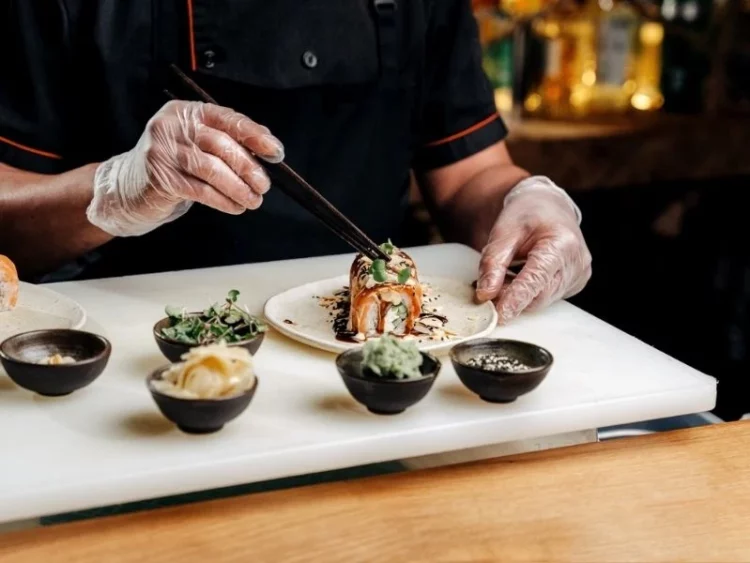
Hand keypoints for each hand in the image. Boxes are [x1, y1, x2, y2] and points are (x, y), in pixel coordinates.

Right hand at [87, 100, 284, 236]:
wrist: (128, 188)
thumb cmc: (173, 166)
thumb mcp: (197, 145)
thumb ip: (226, 142)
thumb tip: (268, 151)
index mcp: (187, 111)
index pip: (228, 118)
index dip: (255, 136)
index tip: (275, 152)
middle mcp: (172, 126)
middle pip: (222, 145)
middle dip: (249, 168)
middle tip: (264, 186)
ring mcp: (163, 151)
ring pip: (212, 170)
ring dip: (239, 188)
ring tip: (253, 200)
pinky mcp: (160, 177)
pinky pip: (200, 190)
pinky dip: (223, 201)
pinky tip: (234, 206)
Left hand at [475, 177, 591, 323]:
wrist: (549, 206)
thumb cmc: (527, 214)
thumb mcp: (503, 231)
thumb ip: (493, 263)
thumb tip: (485, 295)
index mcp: (562, 243)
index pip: (537, 278)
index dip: (517, 298)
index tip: (500, 314)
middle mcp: (576, 262)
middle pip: (540, 295)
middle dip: (512, 299)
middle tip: (487, 292)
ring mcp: (579, 274)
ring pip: (542, 300)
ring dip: (519, 297)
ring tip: (505, 276)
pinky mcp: (575, 283)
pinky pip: (547, 297)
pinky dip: (529, 293)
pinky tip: (520, 278)